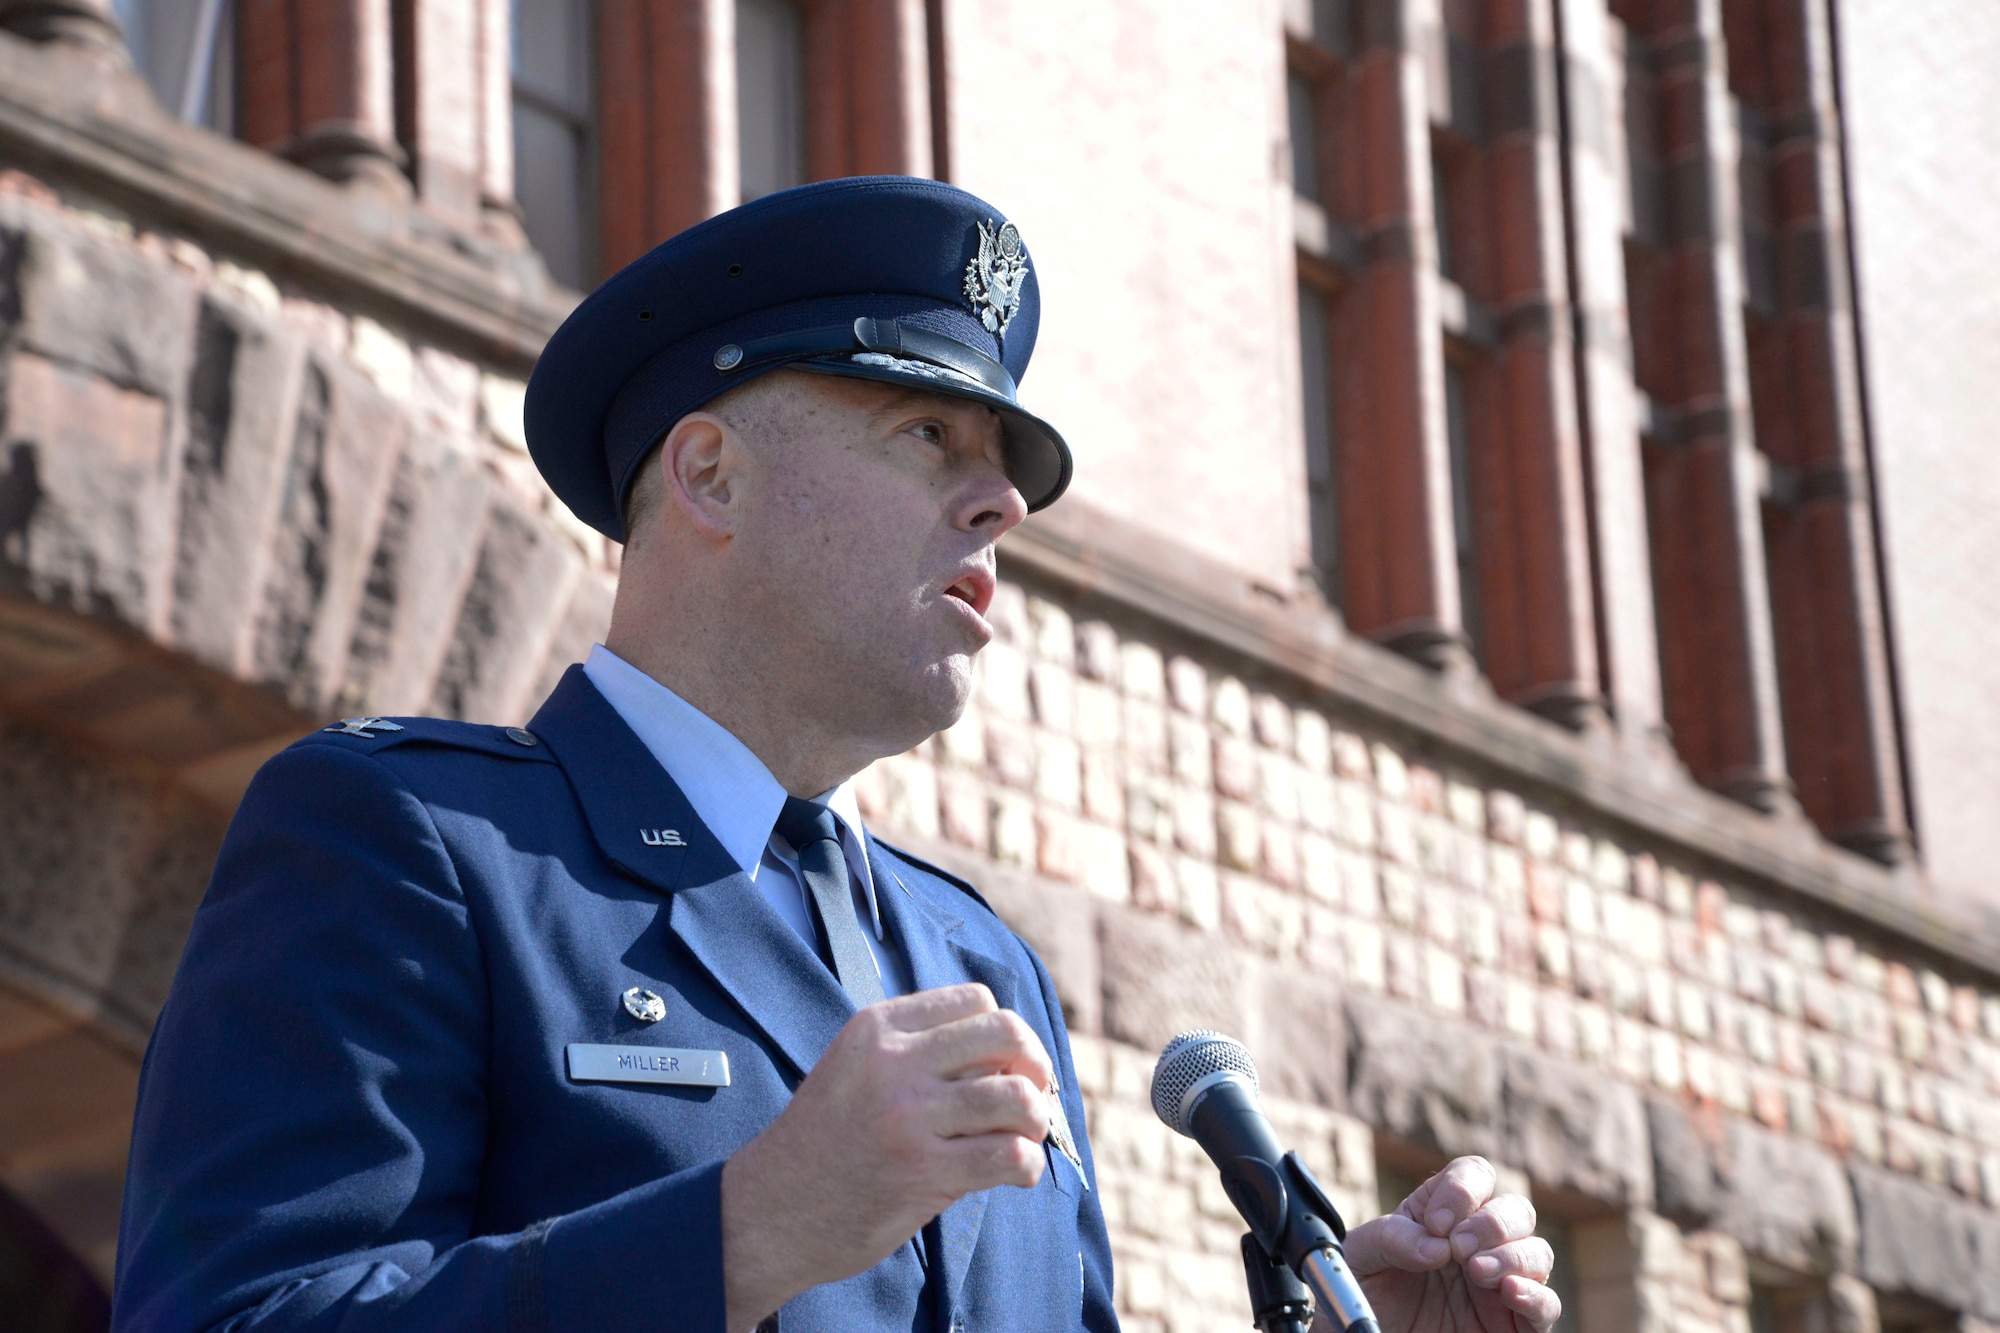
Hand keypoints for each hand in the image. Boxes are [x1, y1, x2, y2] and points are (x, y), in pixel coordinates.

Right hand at [719, 984, 1053, 1331]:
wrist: (771, 1209)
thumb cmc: (826, 1138)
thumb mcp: (856, 1065)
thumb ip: (916, 1048)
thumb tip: (1010, 1051)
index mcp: (879, 1027)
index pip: (977, 1000)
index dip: (1003, 1035)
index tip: (1003, 1067)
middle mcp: (895, 1063)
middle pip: (1008, 1034)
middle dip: (1036, 1065)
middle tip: (1031, 1097)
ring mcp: (909, 1118)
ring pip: (1017, 1097)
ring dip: (1036, 1121)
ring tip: (1022, 1139)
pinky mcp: (923, 1173)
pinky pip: (1010, 1156)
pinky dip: (1028, 1166)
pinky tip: (1015, 1174)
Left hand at [1337, 1156, 1558, 1332]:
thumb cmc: (1364, 1291)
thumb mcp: (1360, 1254)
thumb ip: (1391, 1238)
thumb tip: (1436, 1246)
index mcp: (1443, 1214)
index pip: (1475, 1175)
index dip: (1463, 1190)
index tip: (1436, 1223)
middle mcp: (1478, 1243)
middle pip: (1516, 1209)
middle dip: (1492, 1223)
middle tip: (1458, 1249)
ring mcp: (1499, 1282)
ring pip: (1537, 1252)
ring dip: (1513, 1256)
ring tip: (1476, 1272)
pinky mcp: (1512, 1324)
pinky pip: (1547, 1306)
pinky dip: (1537, 1297)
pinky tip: (1510, 1293)